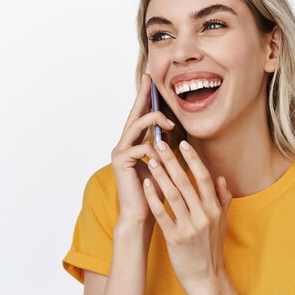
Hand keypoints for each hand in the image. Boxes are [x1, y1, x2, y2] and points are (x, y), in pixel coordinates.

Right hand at [111, 73, 175, 224]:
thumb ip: (165, 148)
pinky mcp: (121, 161)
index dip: (145, 98)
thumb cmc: (155, 192)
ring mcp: (120, 152)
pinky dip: (155, 150)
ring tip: (171, 124)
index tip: (150, 81)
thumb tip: (175, 132)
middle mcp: (123, 145)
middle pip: (134, 115)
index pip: (140, 116)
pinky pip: (141, 147)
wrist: (143, 215)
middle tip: (151, 79)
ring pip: (136, 126)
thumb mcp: (164, 165)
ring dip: (155, 121)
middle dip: (143, 96)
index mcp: (133, 144)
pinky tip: (162, 158)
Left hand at [142, 139, 233, 294]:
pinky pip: (162, 214)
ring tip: (150, 159)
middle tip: (159, 143)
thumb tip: (220, 177)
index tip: (182, 144)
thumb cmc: (212, 249)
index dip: (193, 159)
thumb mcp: (222, 223)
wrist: (206, 278)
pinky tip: (146, 184)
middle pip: (185, 182)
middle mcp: (204, 215)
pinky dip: (153, 198)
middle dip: (171, 160)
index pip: (203, 178)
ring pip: (173, 195)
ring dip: (160, 175)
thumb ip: (223, 199)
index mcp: (215, 209)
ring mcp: (190, 227)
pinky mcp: (175, 238)